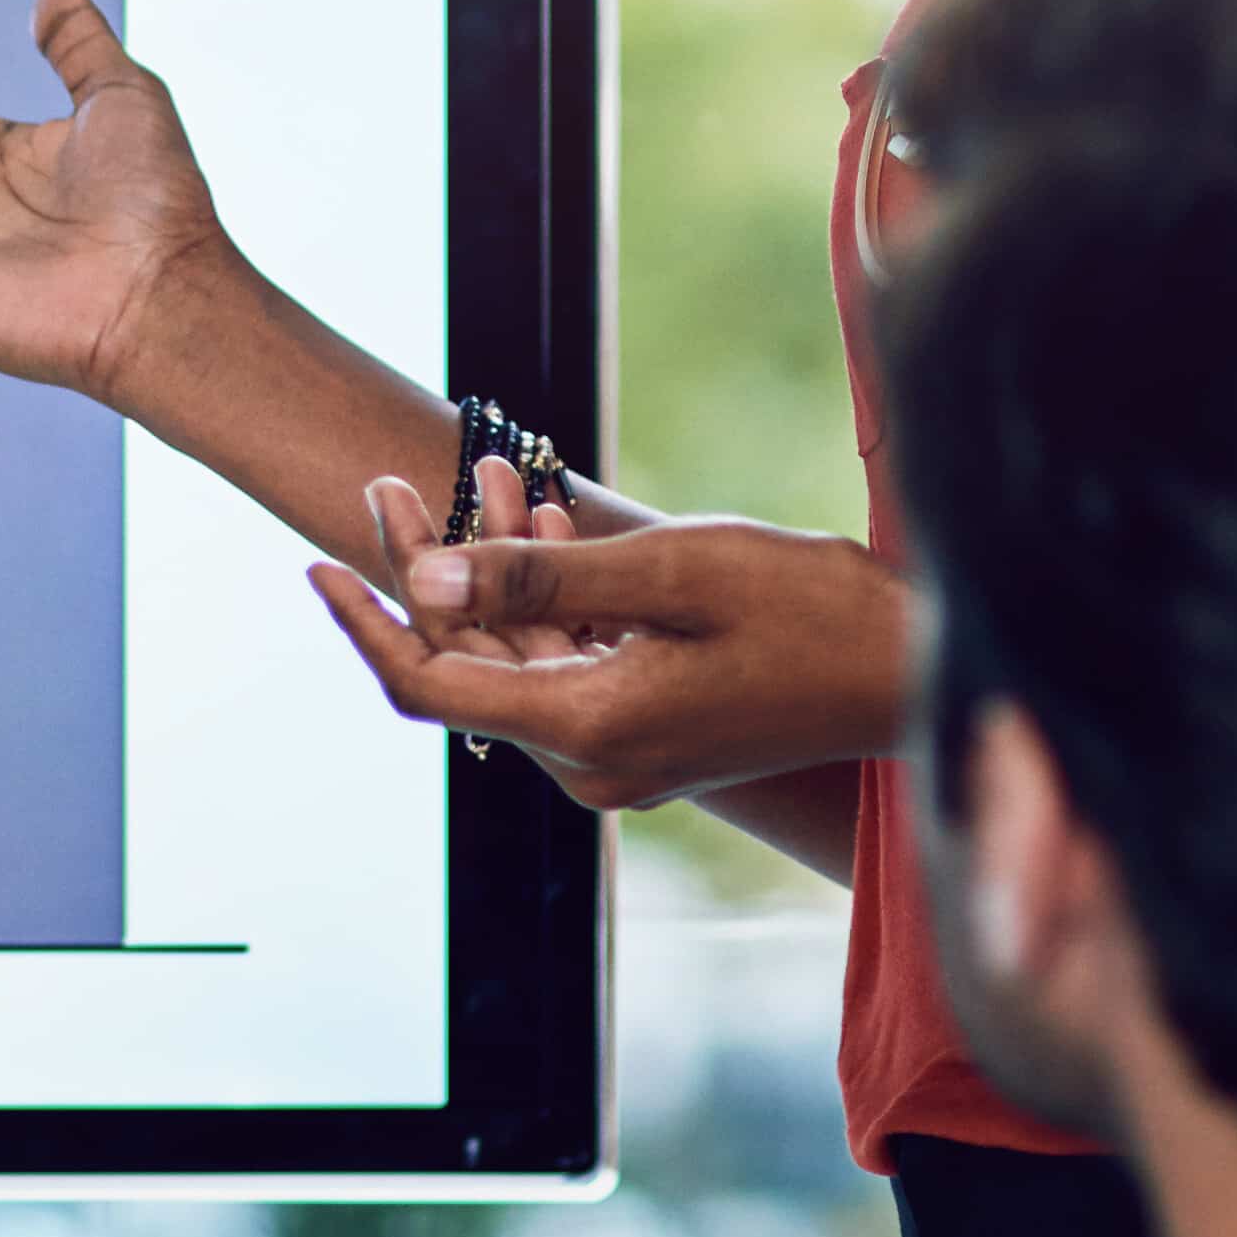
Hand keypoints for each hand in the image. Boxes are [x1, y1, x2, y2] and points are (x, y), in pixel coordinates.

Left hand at [304, 472, 916, 812]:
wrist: (919, 668)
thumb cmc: (813, 613)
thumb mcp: (672, 572)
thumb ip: (541, 580)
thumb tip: (421, 580)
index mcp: (587, 730)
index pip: (427, 685)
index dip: (363, 622)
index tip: (317, 557)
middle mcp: (592, 761)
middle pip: (465, 666)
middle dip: (430, 569)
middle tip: (401, 479)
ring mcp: (622, 756)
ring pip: (516, 658)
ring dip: (493, 572)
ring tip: (486, 475)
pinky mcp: (650, 735)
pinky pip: (565, 665)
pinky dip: (546, 598)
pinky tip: (542, 524)